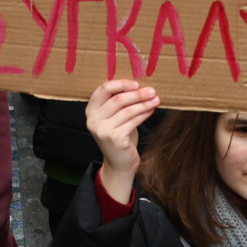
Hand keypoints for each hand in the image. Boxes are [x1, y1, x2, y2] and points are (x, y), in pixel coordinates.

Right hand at [84, 79, 157, 205]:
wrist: (119, 163)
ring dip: (143, 103)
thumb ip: (120, 102)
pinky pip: (133, 121)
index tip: (136, 84)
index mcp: (91, 110)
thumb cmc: (120, 135)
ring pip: (127, 110)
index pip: (103, 89)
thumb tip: (140, 86)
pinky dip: (144, 114)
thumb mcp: (115, 117)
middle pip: (117, 99)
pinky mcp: (114, 138)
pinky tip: (151, 110)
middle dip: (137, 94)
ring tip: (155, 99)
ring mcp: (102, 130)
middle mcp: (93, 119)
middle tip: (151, 90)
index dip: (120, 84)